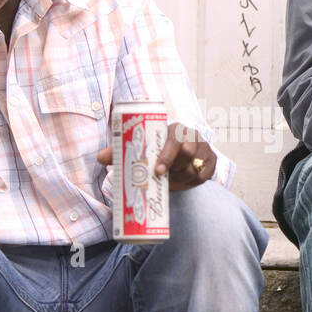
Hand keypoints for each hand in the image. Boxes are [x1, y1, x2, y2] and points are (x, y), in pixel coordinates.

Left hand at [96, 121, 216, 191]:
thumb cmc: (159, 150)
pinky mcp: (212, 163)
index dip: (167, 155)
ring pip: (193, 169)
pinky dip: (191, 183)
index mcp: (174, 128)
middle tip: (161, 177)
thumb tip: (100, 157)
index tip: (158, 171)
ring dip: (180, 178)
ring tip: (169, 178)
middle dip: (174, 168)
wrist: (184, 155)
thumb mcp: (144, 148)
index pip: (174, 138)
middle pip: (187, 153)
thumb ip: (122, 152)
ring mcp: (204, 149)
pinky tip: (183, 181)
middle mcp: (192, 136)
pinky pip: (202, 177)